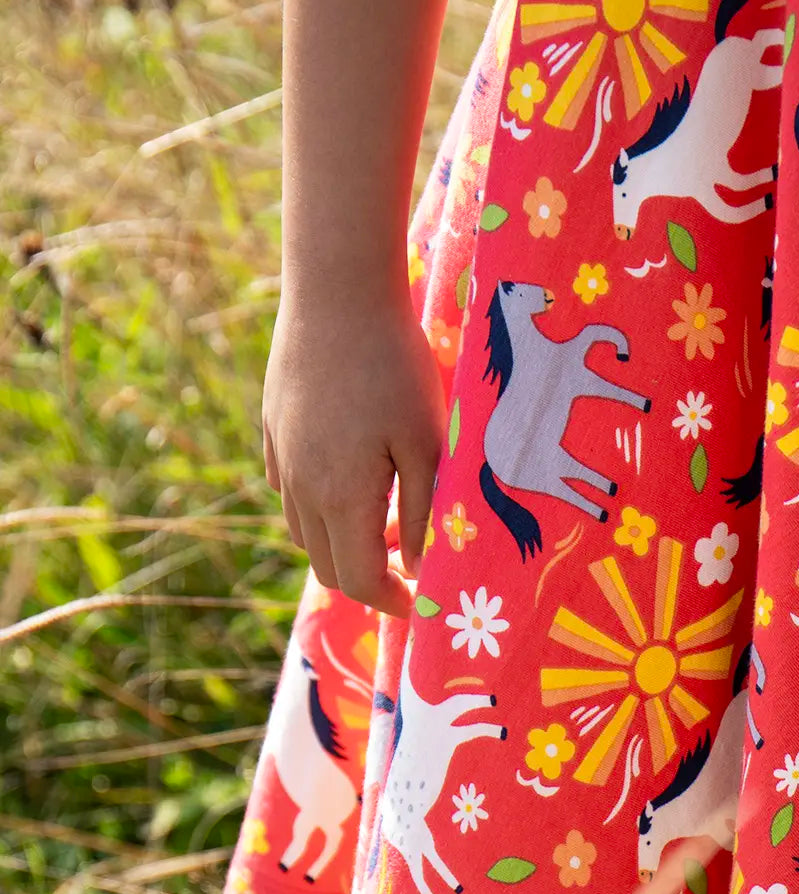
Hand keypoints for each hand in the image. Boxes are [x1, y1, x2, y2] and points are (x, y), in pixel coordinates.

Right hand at [261, 292, 444, 616]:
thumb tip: (418, 567)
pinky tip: (351, 486)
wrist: (337, 292)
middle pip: (326, 566)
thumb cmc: (395, 366)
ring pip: (304, 532)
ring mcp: (282, 457)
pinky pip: (291, 492)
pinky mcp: (275, 429)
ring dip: (342, 546)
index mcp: (339, 498)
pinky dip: (320, 509)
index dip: (390, 602)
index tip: (418, 602)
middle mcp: (301, 488)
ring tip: (386, 529)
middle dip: (366, 582)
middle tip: (407, 573)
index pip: (358, 580)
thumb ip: (424, 511)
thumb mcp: (427, 443)